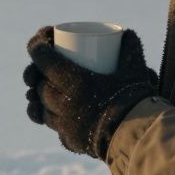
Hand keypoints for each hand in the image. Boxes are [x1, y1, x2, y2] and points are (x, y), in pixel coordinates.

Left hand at [23, 26, 157, 158]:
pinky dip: (49, 116)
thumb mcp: (134, 70)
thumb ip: (131, 49)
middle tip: (46, 65)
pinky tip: (50, 112)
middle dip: (38, 72)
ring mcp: (63, 124)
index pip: (41, 57)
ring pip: (40, 106)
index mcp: (72, 82)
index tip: (45, 38)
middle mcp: (62, 103)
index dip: (38, 44)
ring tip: (46, 87)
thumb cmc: (134, 101)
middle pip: (39, 84)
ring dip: (40, 95)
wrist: (137, 139)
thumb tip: (127, 34)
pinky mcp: (68, 140)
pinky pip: (52, 125)